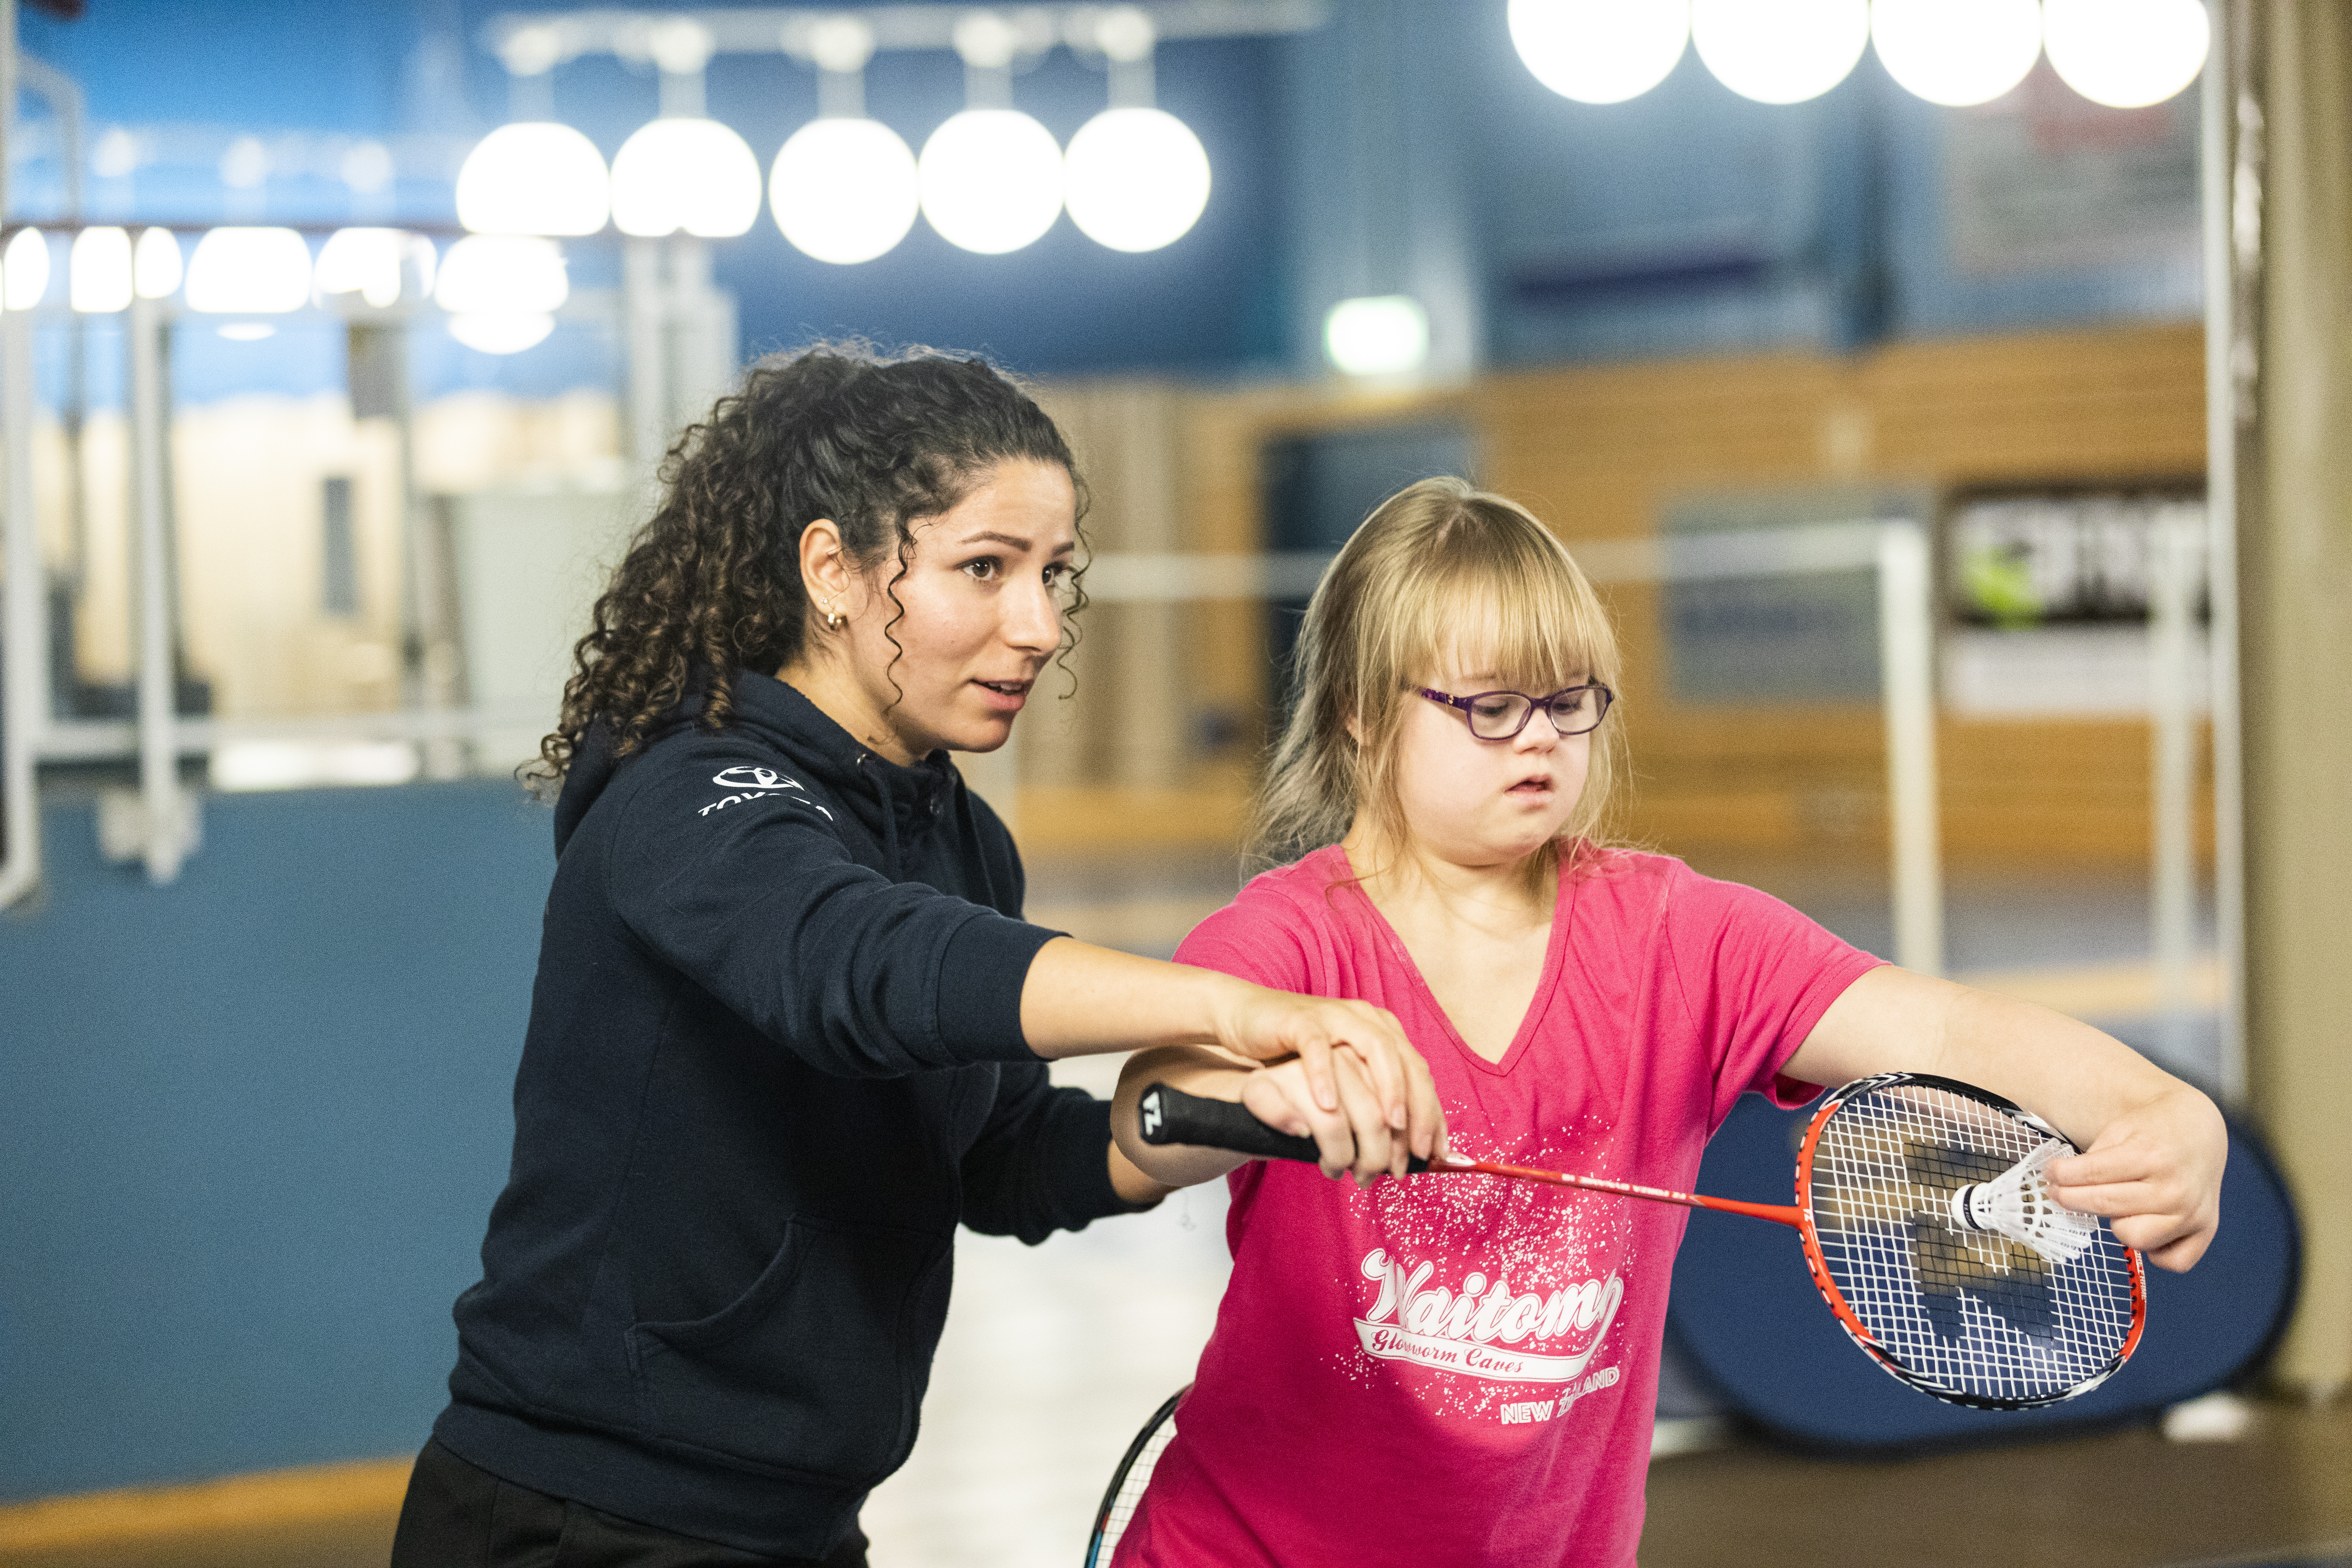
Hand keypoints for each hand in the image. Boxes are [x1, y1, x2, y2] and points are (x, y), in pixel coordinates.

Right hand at [1210, 984, 1445, 1164]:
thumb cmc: (1301, 1058)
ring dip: (1386, 1088)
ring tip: (1388, 1125)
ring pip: (1374, 1047)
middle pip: (1406, 1061)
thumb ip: (1372, 1101)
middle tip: (1415, 1148)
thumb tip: (1404, 1147)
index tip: (1436, 1153)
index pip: (1419, 1073)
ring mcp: (1335, 1016)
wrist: (1252, 1019)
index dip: (1432, 1113)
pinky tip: (1328, 1106)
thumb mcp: (1344, 1079)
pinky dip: (1325, 1075)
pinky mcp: (1301, 1020)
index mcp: (1382, 1032)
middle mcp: (1366, 1019)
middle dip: (1418, 1107)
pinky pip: (1317, 1046)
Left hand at [2045, 1082, 2226, 1271]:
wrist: (2199, 1129)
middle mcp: (2174, 1189)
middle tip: (2058, 1192)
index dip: (2061, 1175)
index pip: (2092, 1174)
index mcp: (2151, 1156)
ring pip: (2135, 1239)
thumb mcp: (2120, 1129)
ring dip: (2117, 1225)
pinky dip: (2156, 1252)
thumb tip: (2063, 1185)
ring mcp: (2192, 1214)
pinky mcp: (2206, 1232)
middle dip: (2071, 1199)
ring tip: (2117, 1206)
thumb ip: (2094, 1159)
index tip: (2049, 1174)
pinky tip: (2148, 1227)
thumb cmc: (2154, 1131)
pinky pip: (2172, 1261)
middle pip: (2105, 1206)